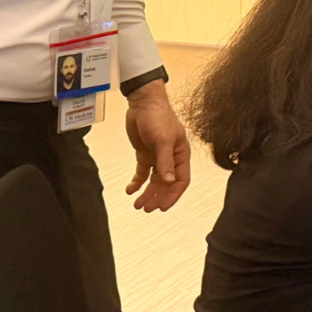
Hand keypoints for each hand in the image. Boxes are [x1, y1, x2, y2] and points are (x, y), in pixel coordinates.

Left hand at [125, 81, 190, 211]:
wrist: (143, 103)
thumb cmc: (159, 116)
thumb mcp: (163, 139)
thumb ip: (166, 161)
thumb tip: (169, 181)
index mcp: (181, 155)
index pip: (181, 180)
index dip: (173, 195)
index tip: (162, 207)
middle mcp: (171, 158)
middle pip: (166, 184)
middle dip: (157, 197)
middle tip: (146, 208)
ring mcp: (157, 157)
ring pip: (154, 181)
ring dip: (146, 193)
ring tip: (137, 204)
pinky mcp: (145, 154)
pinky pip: (142, 173)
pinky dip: (136, 182)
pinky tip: (130, 189)